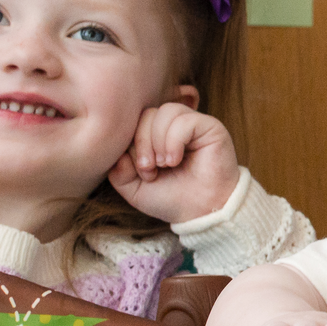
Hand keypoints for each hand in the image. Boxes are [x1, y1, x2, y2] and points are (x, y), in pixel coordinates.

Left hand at [108, 103, 240, 223]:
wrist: (201, 213)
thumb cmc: (172, 199)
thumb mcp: (134, 189)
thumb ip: (118, 171)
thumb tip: (116, 152)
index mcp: (156, 134)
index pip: (135, 120)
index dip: (131, 143)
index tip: (142, 171)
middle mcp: (174, 125)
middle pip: (147, 113)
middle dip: (142, 143)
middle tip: (151, 169)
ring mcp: (193, 124)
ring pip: (165, 112)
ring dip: (158, 141)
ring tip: (166, 164)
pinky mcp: (210, 126)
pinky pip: (184, 120)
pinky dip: (174, 141)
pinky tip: (176, 160)